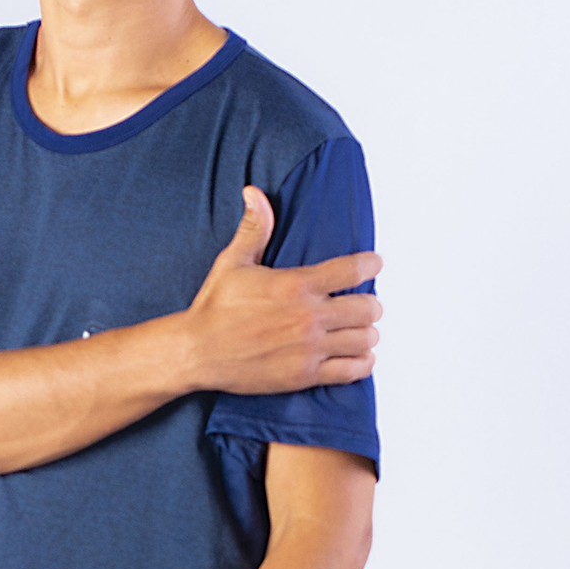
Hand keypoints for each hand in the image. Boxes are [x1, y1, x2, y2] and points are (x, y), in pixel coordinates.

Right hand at [184, 187, 381, 393]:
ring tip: (358, 330)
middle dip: (369, 304)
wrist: (196, 352)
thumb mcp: (232, 262)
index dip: (371, 264)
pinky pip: (352, 370)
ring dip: (366, 333)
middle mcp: (308, 316)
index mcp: (296, 284)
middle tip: (363, 304)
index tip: (373, 264)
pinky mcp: (304, 375)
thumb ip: (254, 228)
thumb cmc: (213, 309)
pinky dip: (362, 363)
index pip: (354, 269)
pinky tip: (357, 356)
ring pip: (365, 339)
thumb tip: (255, 193)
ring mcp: (308, 348)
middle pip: (367, 307)